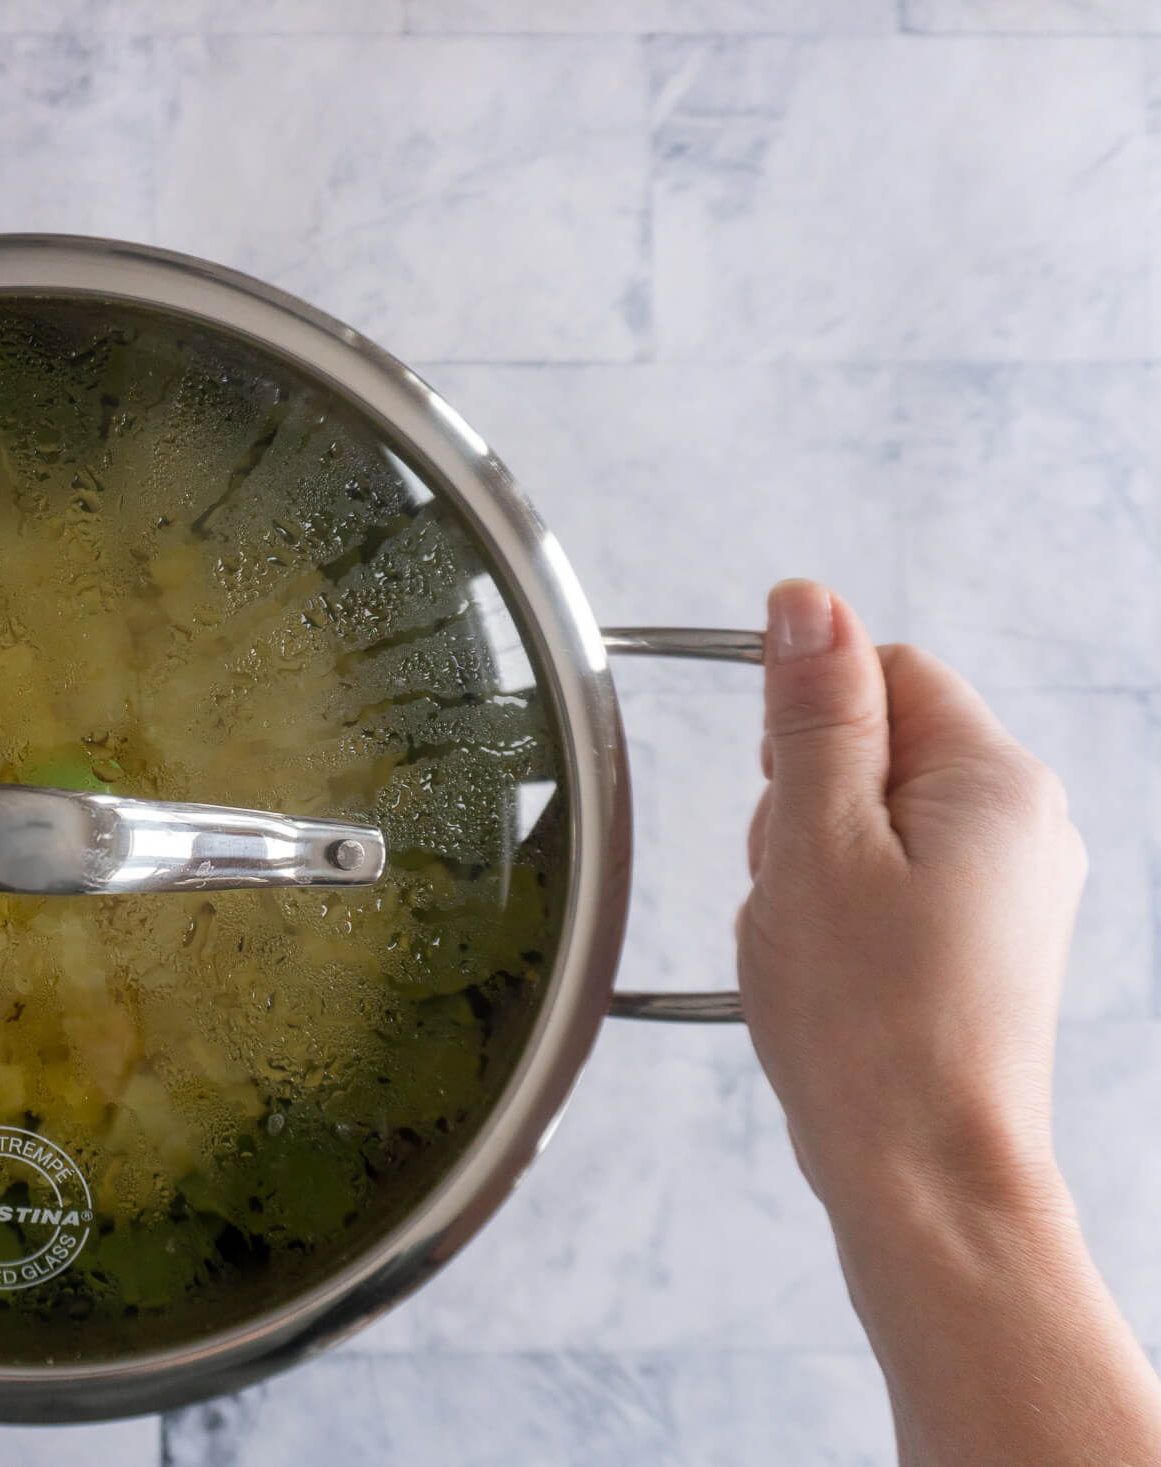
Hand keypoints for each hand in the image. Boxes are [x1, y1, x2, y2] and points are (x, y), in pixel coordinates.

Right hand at [733, 581, 1160, 1465]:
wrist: (923, 1177)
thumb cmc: (871, 1025)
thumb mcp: (814, 841)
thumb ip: (813, 714)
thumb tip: (805, 602)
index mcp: (996, 781)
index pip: (884, 671)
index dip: (805, 725)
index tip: (780, 802)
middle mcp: (1025, 825)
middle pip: (874, 748)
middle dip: (801, 807)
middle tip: (795, 892)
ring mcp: (1009, 889)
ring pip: (869, 823)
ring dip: (810, 869)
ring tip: (811, 947)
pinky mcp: (984, 945)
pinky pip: (887, 886)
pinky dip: (838, 917)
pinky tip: (829, 975)